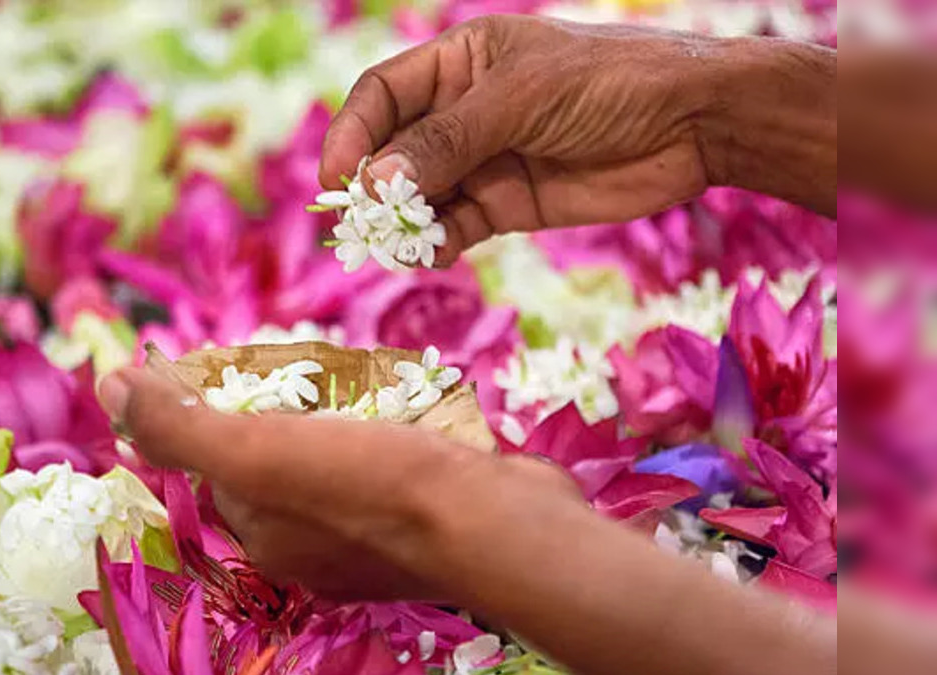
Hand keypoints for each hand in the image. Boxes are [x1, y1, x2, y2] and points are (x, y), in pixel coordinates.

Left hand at [97, 367, 578, 601]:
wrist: (499, 524)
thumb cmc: (373, 485)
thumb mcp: (256, 451)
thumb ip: (181, 425)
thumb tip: (107, 387)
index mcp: (264, 536)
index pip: (220, 460)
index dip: (217, 404)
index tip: (237, 359)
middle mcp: (312, 547)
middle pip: (279, 458)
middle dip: (281, 405)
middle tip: (301, 360)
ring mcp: (374, 538)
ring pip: (336, 457)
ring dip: (338, 412)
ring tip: (355, 370)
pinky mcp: (427, 516)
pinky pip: (389, 460)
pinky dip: (390, 428)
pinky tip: (408, 401)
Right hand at [321, 16, 834, 263]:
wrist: (694, 124)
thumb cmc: (607, 83)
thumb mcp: (519, 100)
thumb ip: (447, 142)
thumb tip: (377, 182)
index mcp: (459, 62)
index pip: (382, 95)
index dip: (352, 133)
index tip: (336, 177)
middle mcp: (463, 111)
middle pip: (394, 150)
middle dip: (374, 186)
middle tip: (360, 223)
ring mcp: (484, 159)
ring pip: (421, 195)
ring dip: (403, 221)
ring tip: (395, 246)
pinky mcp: (508, 203)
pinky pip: (456, 226)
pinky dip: (439, 243)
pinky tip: (433, 254)